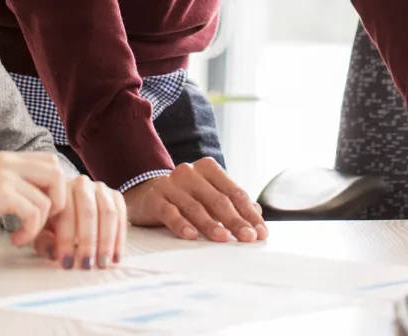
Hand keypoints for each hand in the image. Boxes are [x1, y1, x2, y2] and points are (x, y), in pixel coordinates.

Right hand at [0, 151, 67, 252]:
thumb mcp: (0, 191)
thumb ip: (23, 184)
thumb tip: (58, 194)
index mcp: (8, 158)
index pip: (51, 161)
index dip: (57, 187)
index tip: (46, 211)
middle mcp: (7, 160)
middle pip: (56, 173)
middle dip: (57, 203)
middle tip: (41, 222)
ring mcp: (4, 175)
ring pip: (47, 198)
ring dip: (40, 224)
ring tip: (23, 234)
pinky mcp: (1, 193)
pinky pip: (34, 212)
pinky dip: (30, 231)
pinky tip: (16, 239)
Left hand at [31, 176, 128, 269]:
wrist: (71, 205)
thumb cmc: (54, 221)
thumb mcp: (43, 230)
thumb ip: (44, 242)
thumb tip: (54, 254)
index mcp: (60, 190)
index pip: (66, 214)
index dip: (66, 241)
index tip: (67, 263)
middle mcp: (81, 184)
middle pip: (89, 212)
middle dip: (88, 242)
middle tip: (87, 265)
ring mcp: (100, 189)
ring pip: (108, 214)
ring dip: (106, 241)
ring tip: (102, 263)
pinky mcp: (116, 196)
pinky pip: (121, 216)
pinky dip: (119, 239)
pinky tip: (115, 257)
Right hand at [123, 157, 267, 242]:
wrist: (146, 193)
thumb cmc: (186, 197)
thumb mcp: (210, 195)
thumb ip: (232, 202)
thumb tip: (257, 212)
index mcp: (209, 168)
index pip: (234, 192)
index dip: (249, 213)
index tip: (261, 232)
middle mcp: (190, 172)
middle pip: (218, 199)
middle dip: (236, 220)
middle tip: (248, 238)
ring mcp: (171, 184)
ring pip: (195, 207)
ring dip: (211, 224)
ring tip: (224, 238)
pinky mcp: (155, 198)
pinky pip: (170, 212)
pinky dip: (181, 225)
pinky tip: (192, 236)